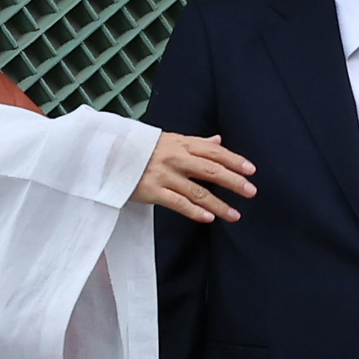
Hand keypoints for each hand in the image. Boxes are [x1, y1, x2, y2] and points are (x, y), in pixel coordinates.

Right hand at [138, 132, 256, 222]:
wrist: (107, 155)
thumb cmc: (141, 148)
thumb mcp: (169, 139)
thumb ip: (195, 142)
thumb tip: (219, 141)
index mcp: (181, 143)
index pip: (214, 152)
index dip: (235, 160)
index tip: (251, 170)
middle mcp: (175, 158)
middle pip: (211, 171)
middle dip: (234, 182)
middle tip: (251, 192)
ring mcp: (164, 175)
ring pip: (198, 191)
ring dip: (219, 204)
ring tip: (235, 215)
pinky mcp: (152, 192)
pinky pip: (178, 203)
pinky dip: (195, 211)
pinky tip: (209, 218)